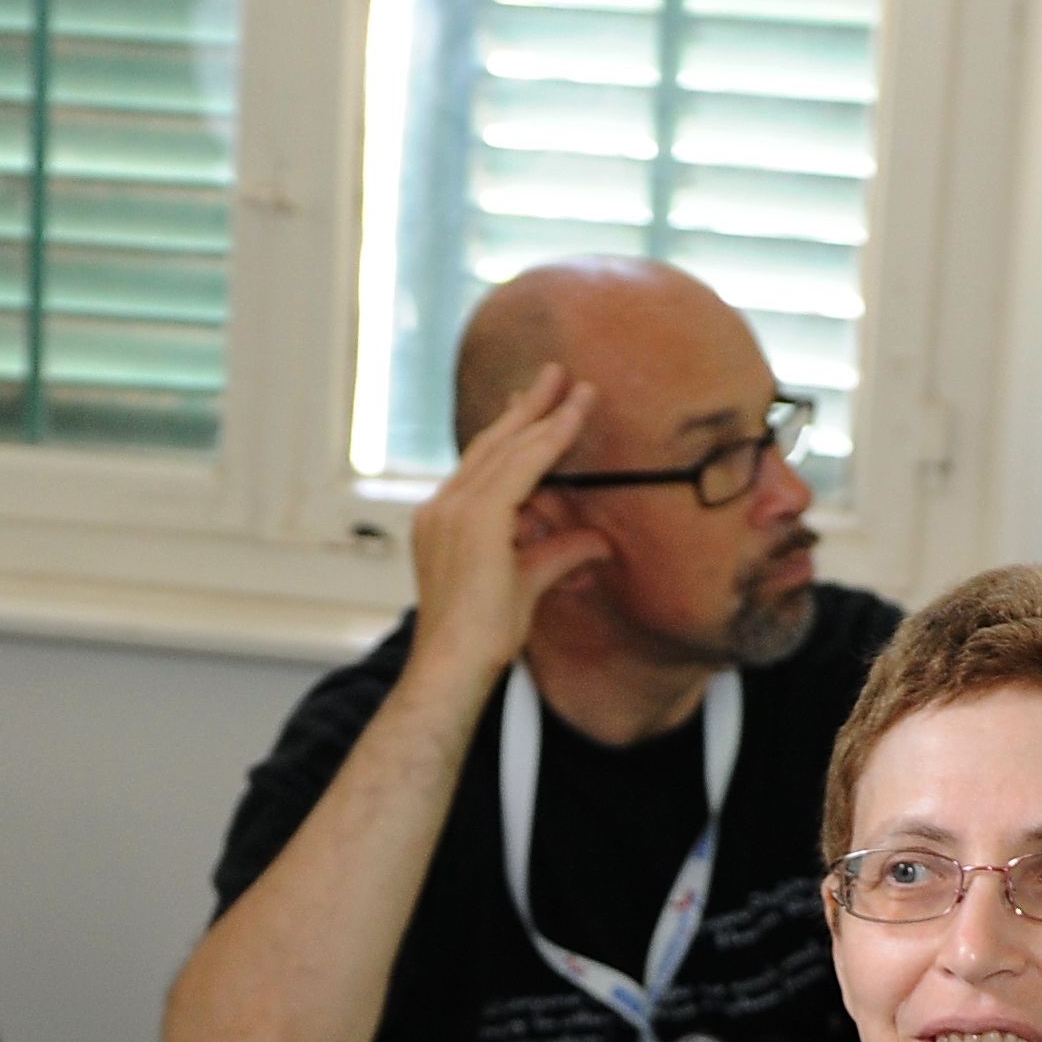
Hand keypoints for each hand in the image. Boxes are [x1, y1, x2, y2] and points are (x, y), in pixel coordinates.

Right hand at [404, 365, 613, 690]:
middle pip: (491, 444)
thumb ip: (560, 557)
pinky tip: (570, 421)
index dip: (512, 432)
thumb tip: (598, 543)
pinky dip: (547, 442)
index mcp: (444, 521)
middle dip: (528, 408)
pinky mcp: (475, 519)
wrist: (452, 666)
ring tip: (576, 388)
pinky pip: (519, 467)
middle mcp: (443, 508)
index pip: (482, 464)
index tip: (532, 406)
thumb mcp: (527, 587)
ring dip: (546, 415)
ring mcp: (454, 511)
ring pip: (507, 449)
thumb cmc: (478, 640)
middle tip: (556, 374)